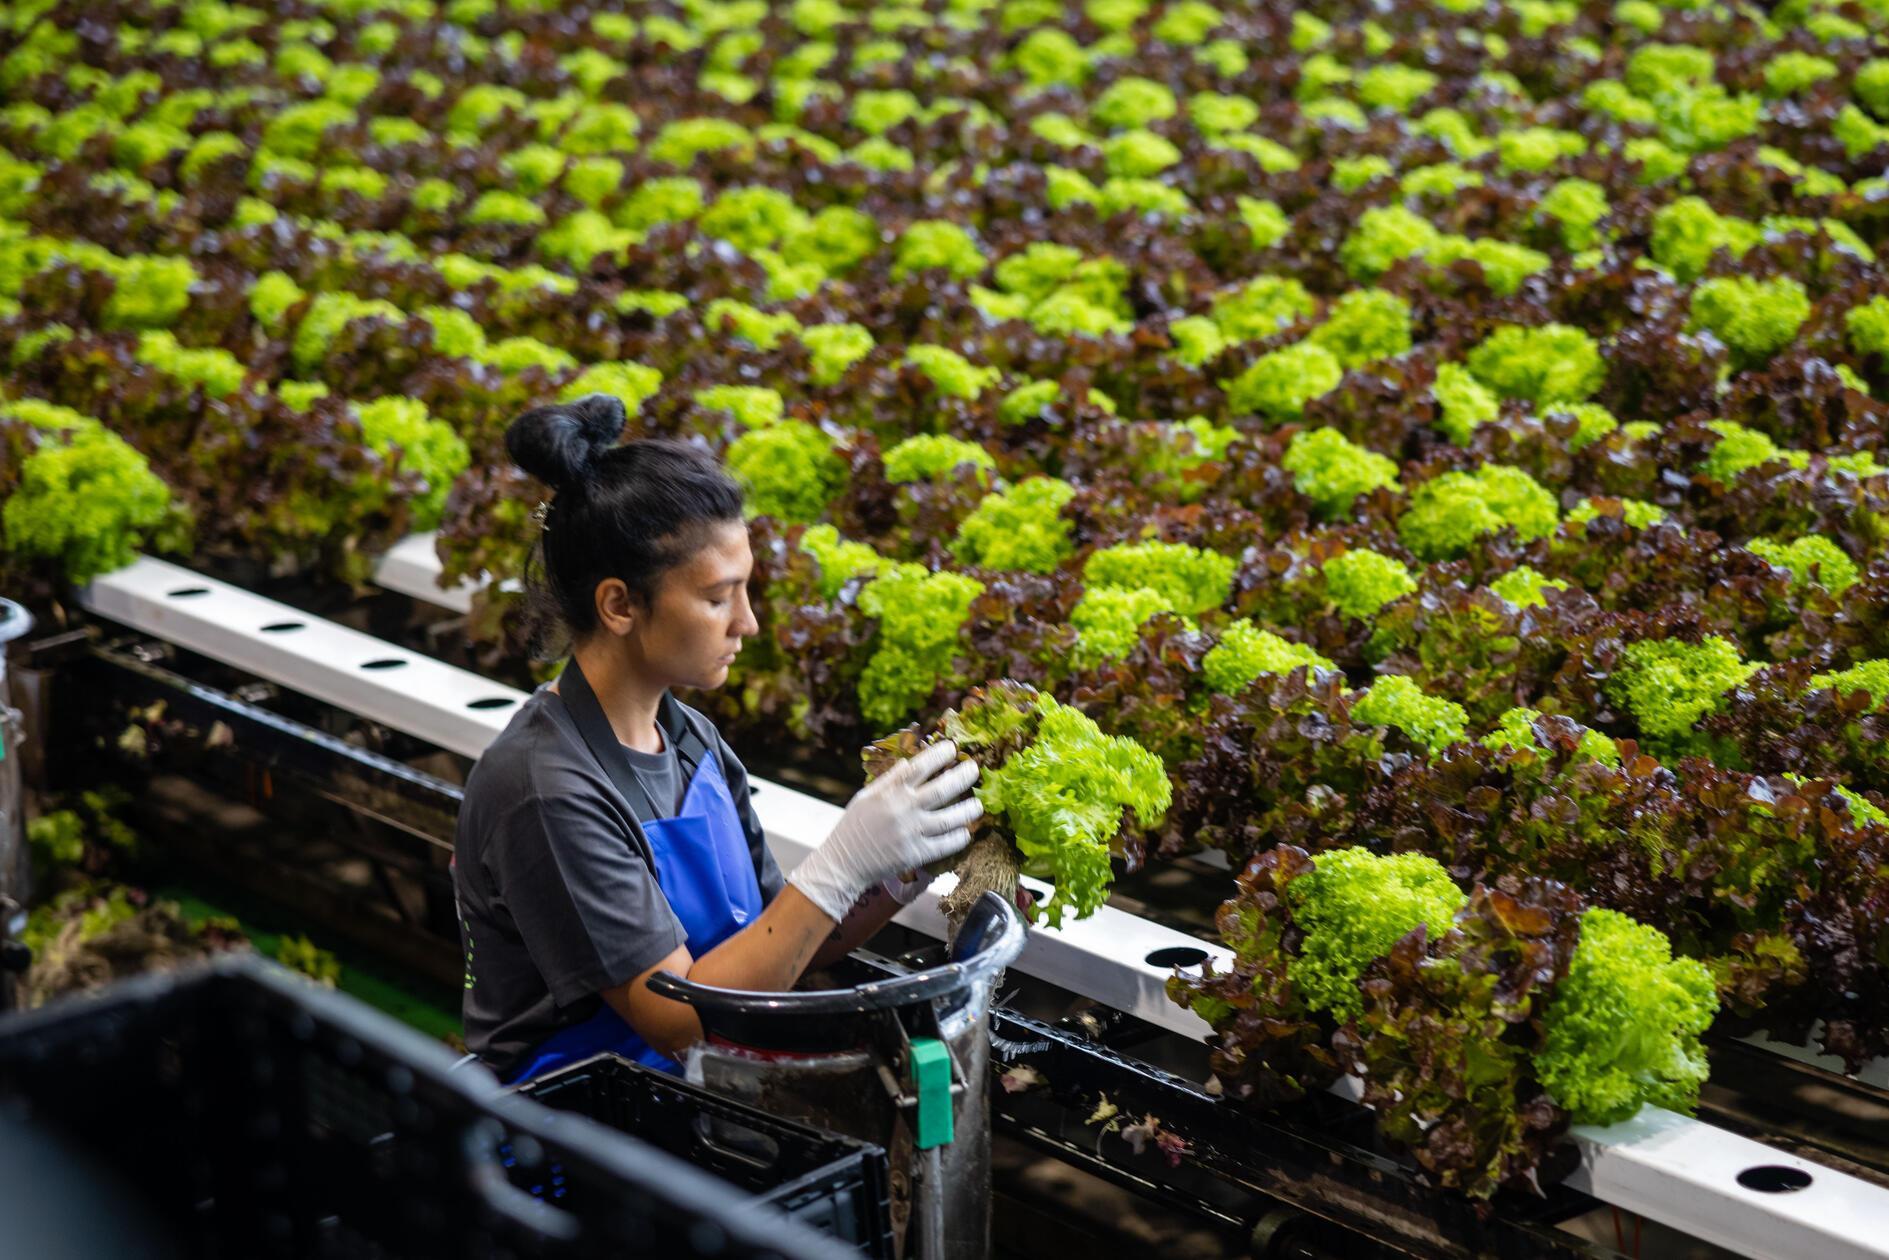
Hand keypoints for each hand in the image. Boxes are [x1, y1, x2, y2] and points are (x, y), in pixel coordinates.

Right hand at [788, 740, 980, 921]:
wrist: (844, 863)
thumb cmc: (853, 826)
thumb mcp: (865, 797)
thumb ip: (888, 779)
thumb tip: (909, 762)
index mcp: (890, 792)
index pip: (920, 766)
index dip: (939, 755)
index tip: (952, 748)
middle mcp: (903, 809)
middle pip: (942, 789)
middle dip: (963, 777)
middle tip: (975, 770)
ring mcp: (911, 833)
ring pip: (949, 819)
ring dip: (968, 810)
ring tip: (978, 805)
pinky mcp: (915, 855)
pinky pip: (944, 845)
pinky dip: (958, 838)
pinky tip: (965, 832)